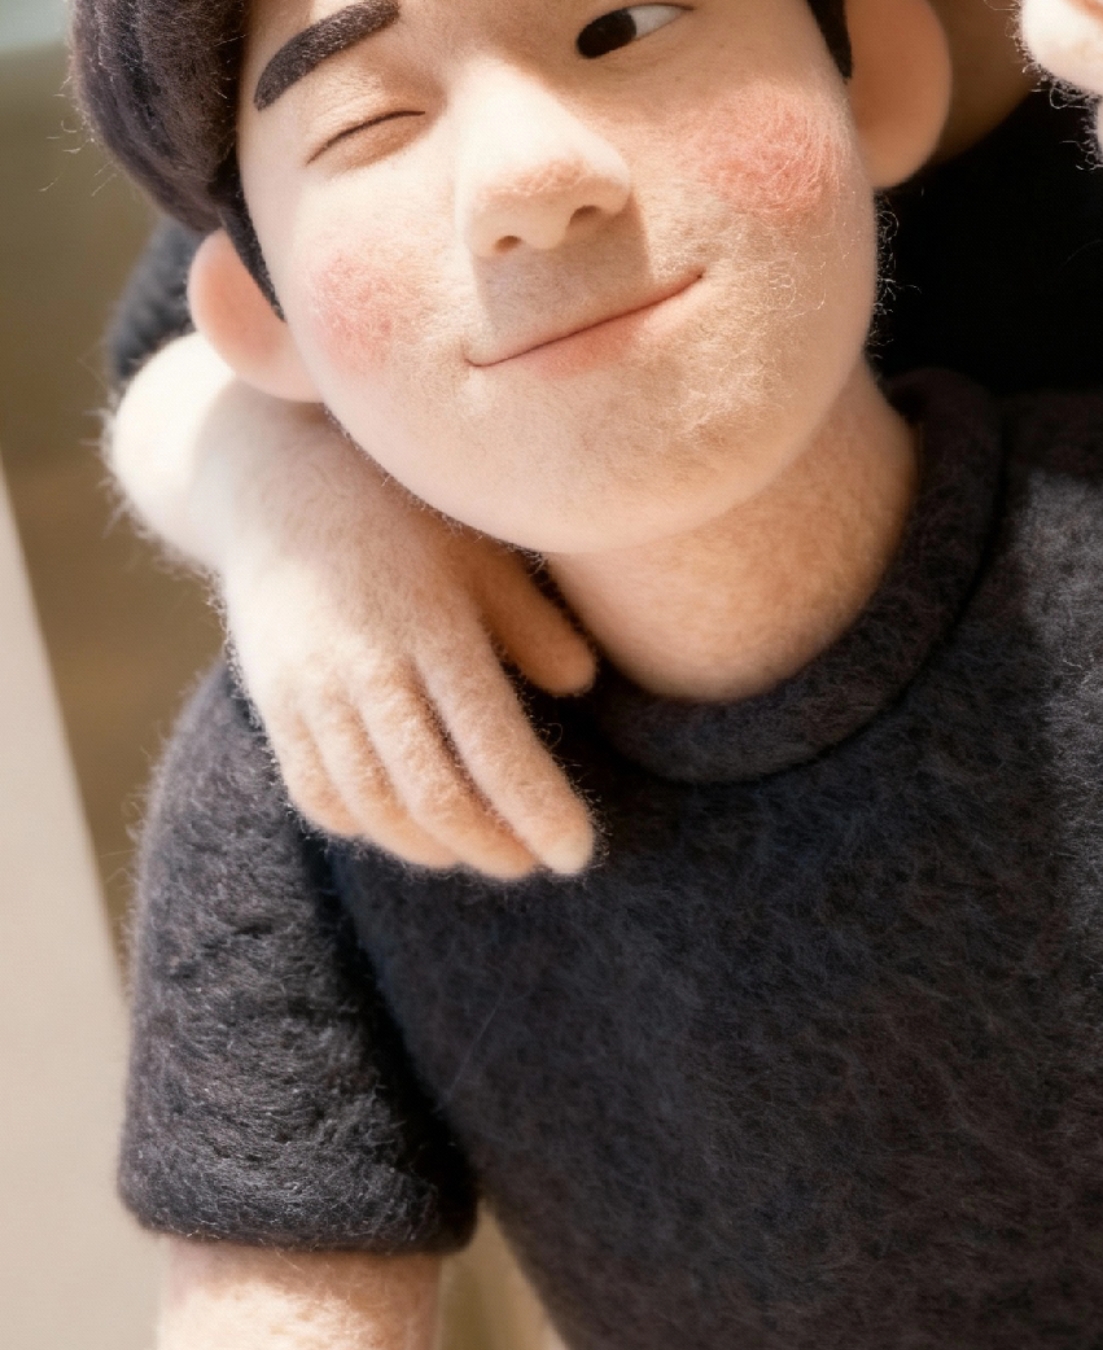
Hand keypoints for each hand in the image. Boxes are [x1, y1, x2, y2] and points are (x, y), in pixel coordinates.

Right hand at [109, 339, 595, 874]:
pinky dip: (365, 825)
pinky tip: (403, 827)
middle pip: (431, 794)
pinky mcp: (273, 704)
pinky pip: (316, 793)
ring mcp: (310, 691)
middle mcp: (366, 665)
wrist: (274, 485)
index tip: (578, 853)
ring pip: (373, 805)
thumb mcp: (478, 549)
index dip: (538, 810)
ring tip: (476, 852)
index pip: (491, 745)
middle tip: (532, 864)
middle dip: (490, 844)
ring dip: (430, 846)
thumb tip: (582, 684)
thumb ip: (528, 620)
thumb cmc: (402, 513)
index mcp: (431, 624)